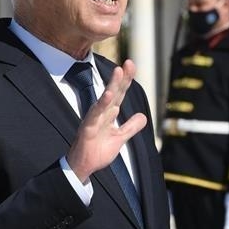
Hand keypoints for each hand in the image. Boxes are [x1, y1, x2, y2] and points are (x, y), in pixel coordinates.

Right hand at [67, 59, 146, 182]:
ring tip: (118, 71)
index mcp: (110, 113)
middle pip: (114, 91)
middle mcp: (102, 112)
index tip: (132, 65)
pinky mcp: (88, 127)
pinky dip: (101, 105)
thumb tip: (143, 116)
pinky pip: (95, 114)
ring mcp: (95, 118)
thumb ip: (131, 127)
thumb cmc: (98, 150)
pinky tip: (107, 95)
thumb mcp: (120, 138)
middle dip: (122, 77)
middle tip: (129, 62)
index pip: (120, 93)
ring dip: (112, 85)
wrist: (85, 165)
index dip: (127, 80)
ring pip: (105, 99)